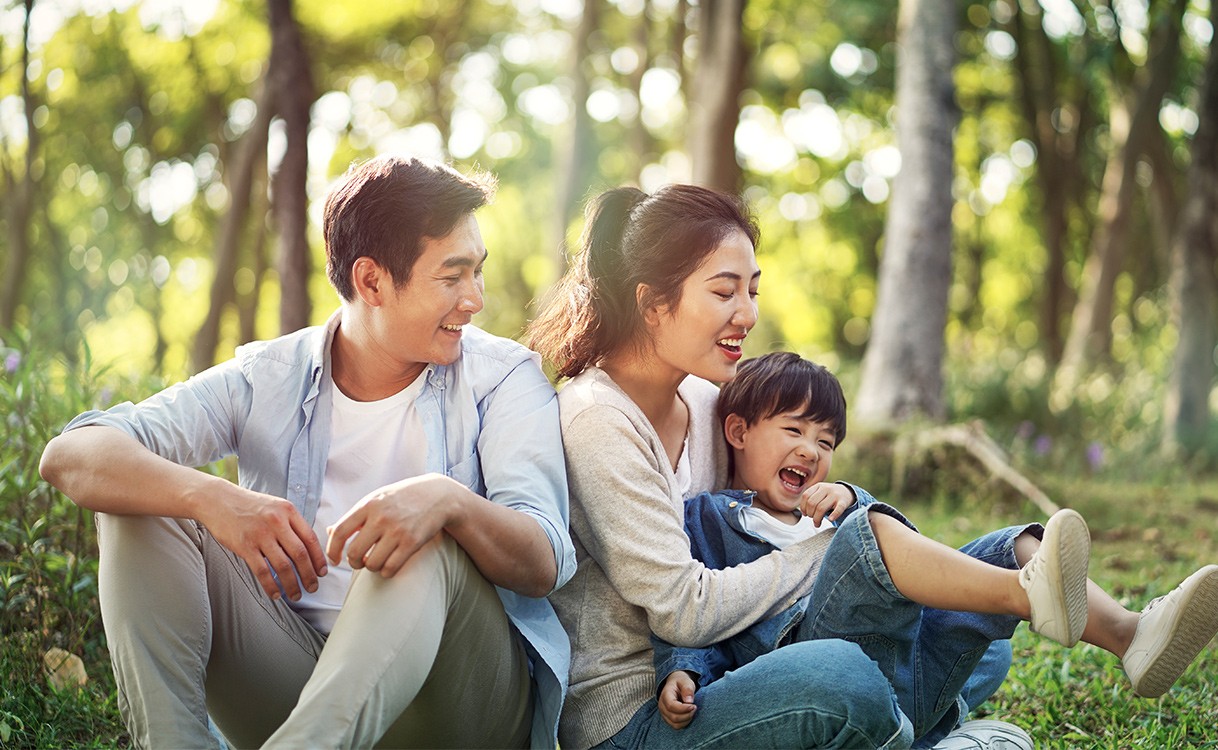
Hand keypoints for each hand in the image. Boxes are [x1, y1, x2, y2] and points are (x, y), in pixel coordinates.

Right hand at [195, 487, 326, 600]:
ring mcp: (260, 534)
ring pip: (283, 565)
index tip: (322, 571)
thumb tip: (307, 548)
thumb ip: (291, 523)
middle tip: (313, 587)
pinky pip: (262, 570)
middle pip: (300, 554)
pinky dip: (270, 585)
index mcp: (288, 511)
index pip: (310, 538)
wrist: (218, 500)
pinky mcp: (244, 545)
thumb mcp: (275, 506)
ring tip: (296, 594)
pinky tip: (275, 593)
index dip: (318, 558)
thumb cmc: (248, 505)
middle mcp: (277, 521)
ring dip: (292, 584)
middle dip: (309, 575)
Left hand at [326, 473, 463, 577]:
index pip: (339, 532)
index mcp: (368, 505)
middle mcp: (380, 518)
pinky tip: (389, 564)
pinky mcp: (412, 543)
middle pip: (354, 552)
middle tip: (359, 561)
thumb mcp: (377, 499)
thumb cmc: (403, 498)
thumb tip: (329, 531)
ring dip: (371, 567)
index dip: (332, 550)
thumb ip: (354, 516)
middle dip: (354, 562)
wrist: (438, 495)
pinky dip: (386, 571)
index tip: (334, 559)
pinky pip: (390, 568)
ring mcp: (397, 531)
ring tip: (376, 561)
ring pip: (372, 564)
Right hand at [658, 671, 697, 729]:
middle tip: (695, 707)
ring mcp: (664, 713)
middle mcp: (662, 706)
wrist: (676, 685)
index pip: (671, 706)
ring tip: (692, 711)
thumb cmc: (681, 683)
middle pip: (673, 717)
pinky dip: (684, 723)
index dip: (683, 708)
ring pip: (675, 724)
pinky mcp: (668, 719)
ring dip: (686, 720)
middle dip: (687, 715)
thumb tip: (689, 701)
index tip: (694, 706)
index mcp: (665, 695)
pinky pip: (676, 726)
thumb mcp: (685, 681)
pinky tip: (689, 715)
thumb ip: (687, 689)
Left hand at [800, 482, 853, 526]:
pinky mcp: (843, 502)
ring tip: (817, 524)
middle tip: (813, 519)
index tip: (805, 514)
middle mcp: (826, 488)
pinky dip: (833, 515)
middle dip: (810, 514)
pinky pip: (837, 509)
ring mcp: (835, 495)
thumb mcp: (820, 492)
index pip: (806, 496)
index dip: (803, 507)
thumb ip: (811, 499)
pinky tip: (830, 520)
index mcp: (818, 486)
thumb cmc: (829, 496)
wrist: (847, 492)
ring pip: (821, 508)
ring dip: (817, 519)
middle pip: (812, 503)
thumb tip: (804, 513)